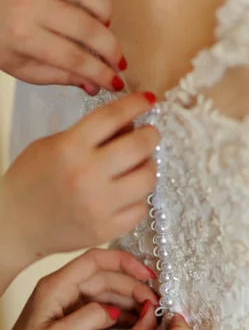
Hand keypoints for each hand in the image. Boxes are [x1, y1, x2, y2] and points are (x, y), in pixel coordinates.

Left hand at [0, 0, 126, 93]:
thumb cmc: (8, 43)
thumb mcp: (29, 70)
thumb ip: (64, 77)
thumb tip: (96, 85)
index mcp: (25, 37)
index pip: (73, 58)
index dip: (99, 72)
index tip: (116, 82)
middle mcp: (30, 4)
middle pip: (84, 26)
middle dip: (110, 48)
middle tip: (118, 60)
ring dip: (103, 9)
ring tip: (104, 24)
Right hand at [0, 92, 157, 290]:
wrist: (16, 224)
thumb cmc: (32, 181)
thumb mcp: (52, 145)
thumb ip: (89, 134)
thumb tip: (129, 125)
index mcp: (70, 148)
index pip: (112, 116)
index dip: (136, 104)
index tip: (149, 100)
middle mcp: (87, 175)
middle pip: (139, 147)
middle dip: (151, 136)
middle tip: (150, 135)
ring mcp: (99, 205)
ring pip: (147, 179)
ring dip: (148, 167)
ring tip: (140, 166)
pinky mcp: (107, 229)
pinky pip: (141, 208)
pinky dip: (139, 198)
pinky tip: (129, 194)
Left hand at [0, 248, 157, 329]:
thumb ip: (91, 317)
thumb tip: (117, 309)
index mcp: (56, 286)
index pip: (96, 260)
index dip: (125, 263)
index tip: (148, 275)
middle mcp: (64, 291)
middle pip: (107, 278)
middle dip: (134, 287)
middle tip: (156, 303)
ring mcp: (69, 306)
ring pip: (108, 295)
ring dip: (131, 302)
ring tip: (153, 314)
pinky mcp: (75, 322)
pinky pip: (104, 311)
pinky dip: (123, 316)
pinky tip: (139, 324)